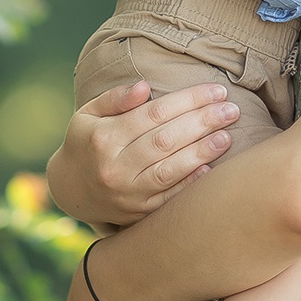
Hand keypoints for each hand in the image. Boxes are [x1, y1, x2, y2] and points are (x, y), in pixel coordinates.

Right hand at [44, 79, 243, 226]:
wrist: (70, 189)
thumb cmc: (86, 142)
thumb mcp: (88, 114)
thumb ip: (115, 98)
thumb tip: (145, 86)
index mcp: (104, 137)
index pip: (154, 113)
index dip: (188, 100)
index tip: (215, 91)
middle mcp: (115, 166)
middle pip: (166, 140)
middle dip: (203, 122)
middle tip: (230, 110)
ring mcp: (127, 193)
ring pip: (170, 170)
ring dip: (202, 152)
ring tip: (227, 136)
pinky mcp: (137, 213)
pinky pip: (168, 199)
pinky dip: (190, 184)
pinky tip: (211, 169)